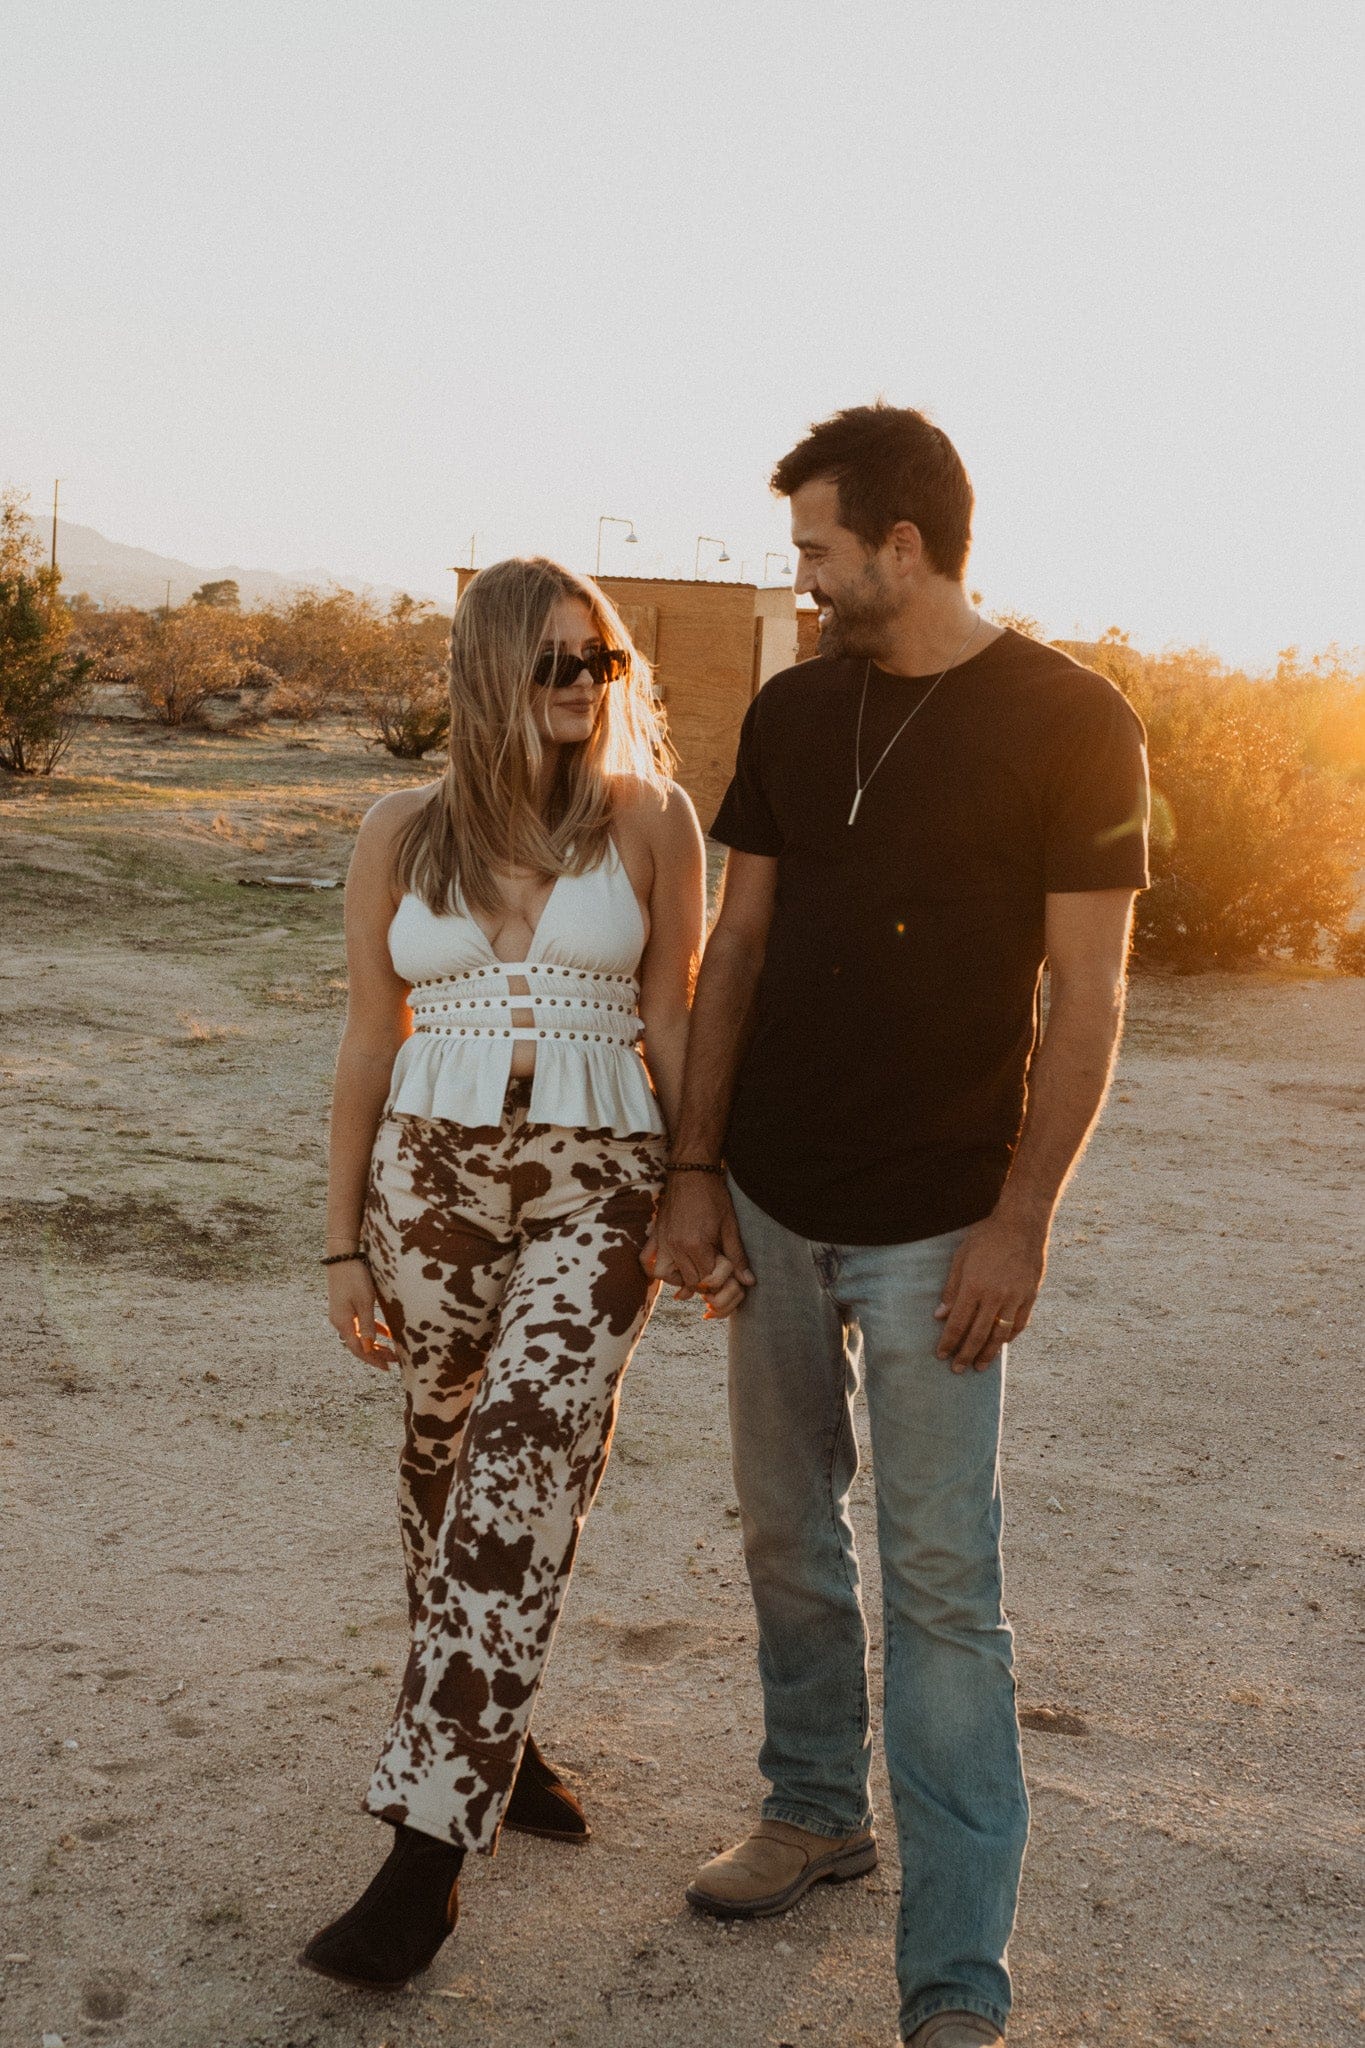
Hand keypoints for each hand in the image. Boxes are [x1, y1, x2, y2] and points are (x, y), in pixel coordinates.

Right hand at [327, 1260, 396, 1370]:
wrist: (343, 1256)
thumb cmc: (355, 1277)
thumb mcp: (365, 1301)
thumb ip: (368, 1325)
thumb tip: (370, 1346)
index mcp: (342, 1322)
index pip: (358, 1349)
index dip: (372, 1360)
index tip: (386, 1368)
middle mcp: (340, 1321)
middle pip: (358, 1344)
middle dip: (376, 1354)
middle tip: (394, 1361)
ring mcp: (342, 1313)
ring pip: (360, 1335)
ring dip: (375, 1343)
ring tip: (392, 1350)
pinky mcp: (346, 1306)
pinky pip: (360, 1323)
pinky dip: (373, 1329)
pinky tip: (387, 1332)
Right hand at [647, 1174, 754, 1305]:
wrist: (691, 1172)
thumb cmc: (713, 1196)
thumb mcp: (730, 1225)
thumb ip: (737, 1256)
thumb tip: (749, 1281)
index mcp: (696, 1245)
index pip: (708, 1279)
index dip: (721, 1276)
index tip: (726, 1264)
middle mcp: (675, 1247)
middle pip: (689, 1280)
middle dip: (704, 1280)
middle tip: (714, 1267)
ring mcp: (662, 1242)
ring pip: (666, 1275)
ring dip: (680, 1278)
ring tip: (693, 1270)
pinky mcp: (655, 1235)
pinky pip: (646, 1260)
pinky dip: (656, 1268)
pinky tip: (670, 1266)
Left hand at [934, 1213, 1047, 1372]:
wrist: (1021, 1223)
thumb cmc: (986, 1236)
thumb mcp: (961, 1257)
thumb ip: (951, 1288)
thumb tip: (940, 1315)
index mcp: (974, 1286)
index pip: (957, 1323)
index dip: (948, 1342)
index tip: (941, 1355)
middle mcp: (995, 1296)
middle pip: (978, 1334)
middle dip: (966, 1354)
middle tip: (957, 1370)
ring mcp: (1015, 1297)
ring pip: (1000, 1334)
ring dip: (989, 1353)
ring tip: (980, 1366)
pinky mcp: (1030, 1295)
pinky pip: (1020, 1323)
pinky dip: (1010, 1337)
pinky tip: (1001, 1344)